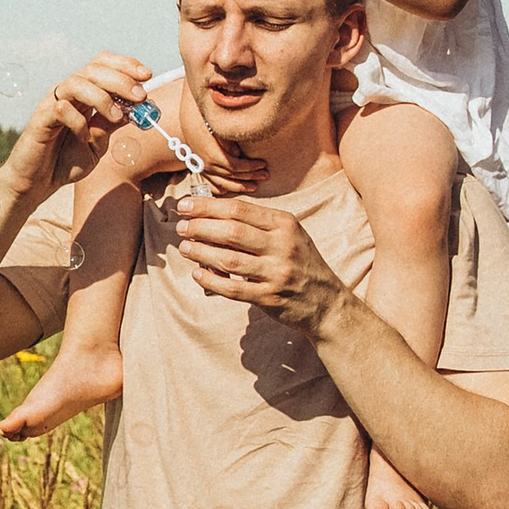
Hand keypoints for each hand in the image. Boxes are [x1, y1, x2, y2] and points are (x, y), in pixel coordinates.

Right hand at [9, 53, 154, 195]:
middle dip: (121, 79)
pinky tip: (84, 137)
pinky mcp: (40, 119)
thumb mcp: (98, 143)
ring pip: (76, 82)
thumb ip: (111, 125)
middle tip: (140, 96)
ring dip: (102, 97)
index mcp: (83, 95)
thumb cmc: (65, 162)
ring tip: (117, 117)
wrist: (38, 183)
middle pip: (93, 69)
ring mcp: (52, 104)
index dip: (125, 65)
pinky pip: (59, 108)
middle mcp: (67, 94)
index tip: (147, 76)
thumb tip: (137, 109)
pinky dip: (77, 120)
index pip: (103, 66)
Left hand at [170, 191, 344, 329]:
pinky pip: (233, 288)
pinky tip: (198, 274)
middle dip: (200, 227)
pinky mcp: (270, 297)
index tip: (186, 206)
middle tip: (181, 227)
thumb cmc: (301, 264)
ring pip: (229, 259)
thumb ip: (257, 225)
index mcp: (285, 224)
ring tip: (185, 248)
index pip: (239, 210)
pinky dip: (212, 281)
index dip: (208, 207)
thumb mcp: (288, 236)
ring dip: (201, 252)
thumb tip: (213, 214)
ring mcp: (277, 272)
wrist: (327, 302)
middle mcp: (283, 246)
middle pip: (232, 232)